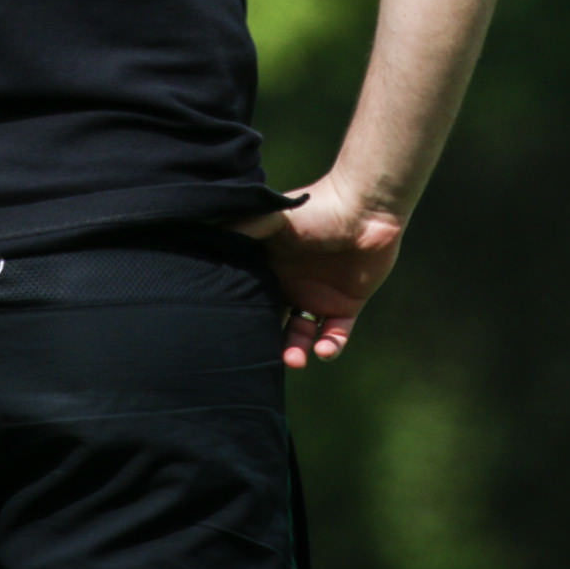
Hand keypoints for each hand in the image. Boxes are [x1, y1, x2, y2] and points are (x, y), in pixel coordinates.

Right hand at [241, 175, 404, 369]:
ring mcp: (319, 298)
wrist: (365, 208)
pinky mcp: (347, 305)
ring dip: (296, 351)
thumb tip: (204, 234)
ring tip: (295, 359)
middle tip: (263, 360)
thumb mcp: (274, 217)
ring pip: (303, 336)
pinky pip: (336, 336)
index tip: (233, 339)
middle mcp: (292, 286)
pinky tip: (324, 349)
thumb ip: (242, 229)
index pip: (253, 301)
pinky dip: (330, 347)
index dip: (244, 320)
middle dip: (268, 345)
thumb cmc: (317, 209)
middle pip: (274, 324)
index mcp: (272, 269)